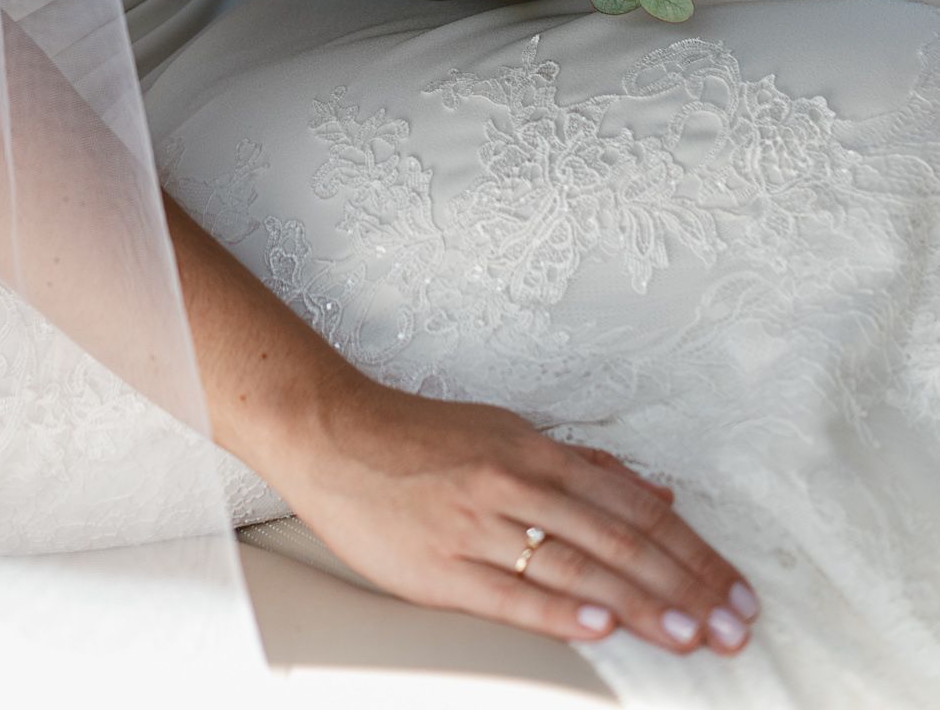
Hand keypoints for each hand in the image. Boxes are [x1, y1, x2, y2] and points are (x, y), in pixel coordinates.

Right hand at [268, 370, 759, 658]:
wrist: (333, 435)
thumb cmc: (421, 438)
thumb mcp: (507, 433)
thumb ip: (582, 466)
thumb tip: (655, 492)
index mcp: (534, 450)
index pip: (634, 507)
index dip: (691, 550)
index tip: (733, 589)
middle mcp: (514, 482)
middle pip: (618, 539)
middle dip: (685, 585)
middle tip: (733, 626)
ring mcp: (476, 524)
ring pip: (575, 566)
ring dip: (641, 604)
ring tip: (690, 634)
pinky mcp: (440, 565)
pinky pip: (509, 592)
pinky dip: (559, 610)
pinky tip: (600, 627)